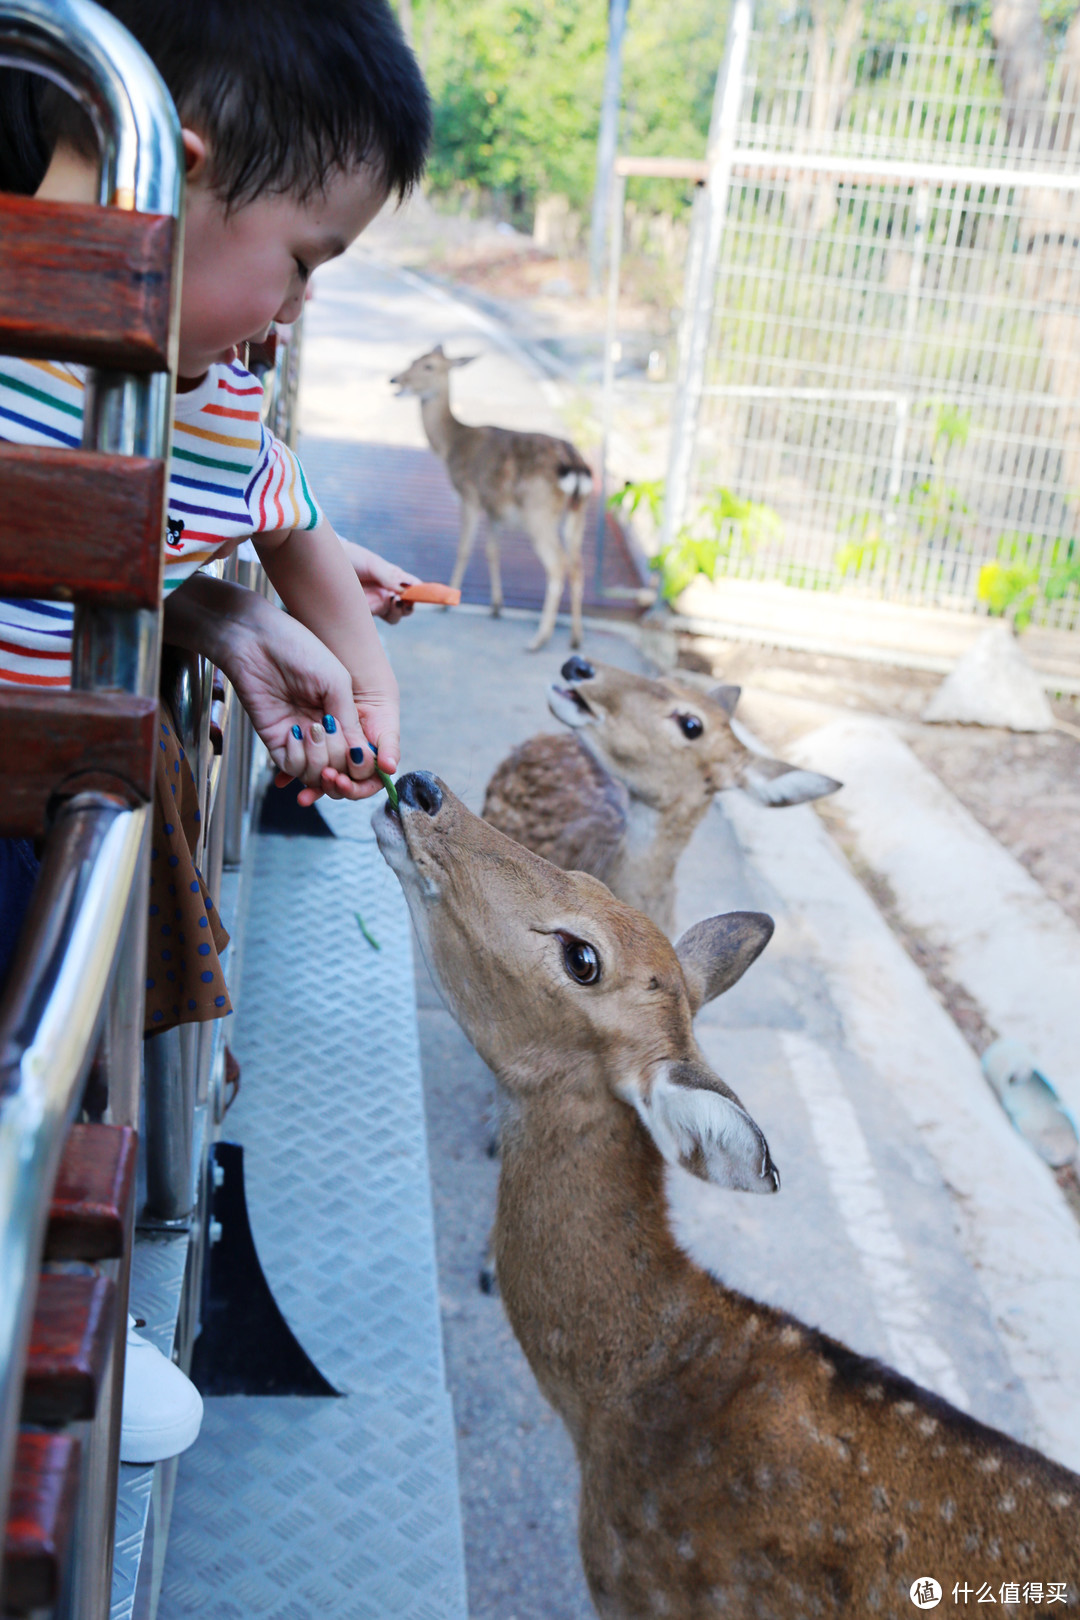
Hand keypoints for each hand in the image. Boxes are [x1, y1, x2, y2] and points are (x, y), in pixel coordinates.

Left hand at [227, 610, 387, 804]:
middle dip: (338, 757)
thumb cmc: (300, 650)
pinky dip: (297, 757)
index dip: (363, 763)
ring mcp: (299, 738)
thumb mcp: (336, 682)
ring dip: (319, 758)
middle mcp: (323, 731)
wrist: (256, 640)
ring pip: (316, 773)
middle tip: (328, 730)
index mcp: (343, 715)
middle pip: (340, 768)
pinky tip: (294, 733)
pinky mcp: (275, 741)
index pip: (359, 753)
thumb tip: (364, 755)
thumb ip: (351, 719)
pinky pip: (292, 766)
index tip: (361, 756)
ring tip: (312, 730)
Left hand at [345, 541, 419, 623]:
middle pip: (408, 605)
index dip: (422, 591)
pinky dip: (386, 616)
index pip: (413, 586)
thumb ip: (387, 576)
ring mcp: (377, 602)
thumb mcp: (371, 563)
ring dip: (399, 612)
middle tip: (403, 598)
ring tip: (393, 600)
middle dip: (410, 605)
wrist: (325, 564)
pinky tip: (382, 605)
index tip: (422, 594)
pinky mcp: (365, 612)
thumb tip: (402, 590)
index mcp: (393, 576)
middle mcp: (387, 591)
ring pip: (396, 616)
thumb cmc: (350, 558)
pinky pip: (379, 620)